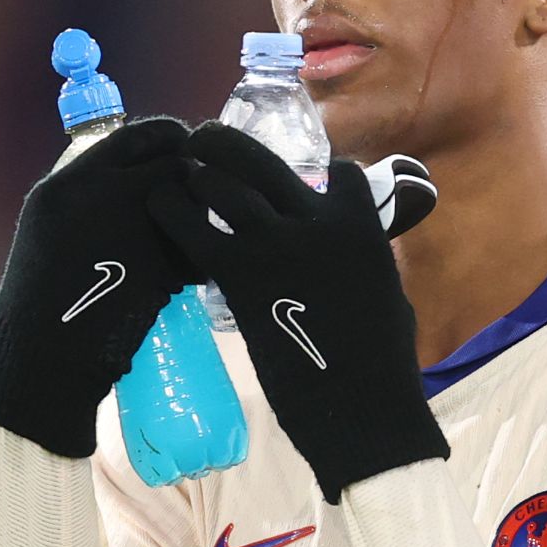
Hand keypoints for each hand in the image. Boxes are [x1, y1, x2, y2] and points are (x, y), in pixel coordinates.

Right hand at [0, 117, 196, 457]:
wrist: (39, 354)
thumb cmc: (44, 296)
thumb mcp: (53, 226)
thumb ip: (93, 195)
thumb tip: (143, 175)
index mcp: (70, 183)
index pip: (134, 136)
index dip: (168, 136)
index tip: (185, 144)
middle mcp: (101, 197)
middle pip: (174, 163)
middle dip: (195, 178)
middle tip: (202, 195)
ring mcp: (132, 231)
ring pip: (193, 206)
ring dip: (201, 217)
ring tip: (192, 238)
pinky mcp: (158, 269)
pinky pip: (196, 253)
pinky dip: (200, 265)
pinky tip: (190, 280)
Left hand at [148, 122, 446, 500]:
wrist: (363, 407)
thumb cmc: (384, 365)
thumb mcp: (388, 294)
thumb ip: (364, 261)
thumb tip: (355, 255)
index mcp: (363, 226)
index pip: (340, 173)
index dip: (317, 168)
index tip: (298, 174)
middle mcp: (320, 221)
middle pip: (263, 161)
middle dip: (227, 143)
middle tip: (206, 139)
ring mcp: (278, 244)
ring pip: (223, 184)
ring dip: (196, 171)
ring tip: (178, 167)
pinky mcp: (242, 275)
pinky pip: (196, 231)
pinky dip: (173, 213)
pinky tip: (159, 206)